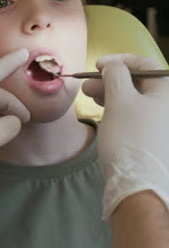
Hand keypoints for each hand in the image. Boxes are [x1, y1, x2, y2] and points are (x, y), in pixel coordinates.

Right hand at [82, 53, 168, 218]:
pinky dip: (117, 108)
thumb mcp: (119, 99)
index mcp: (167, 91)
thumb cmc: (130, 138)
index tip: (99, 65)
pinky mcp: (153, 137)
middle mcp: (167, 105)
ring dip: (110, 93)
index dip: (120, 60)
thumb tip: (112, 65)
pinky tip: (102, 110)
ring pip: (134, 98)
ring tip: (88, 96)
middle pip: (138, 81)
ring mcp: (162, 122)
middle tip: (87, 84)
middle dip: (110, 79)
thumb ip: (115, 74)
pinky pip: (135, 113)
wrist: (137, 186)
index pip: (144, 64)